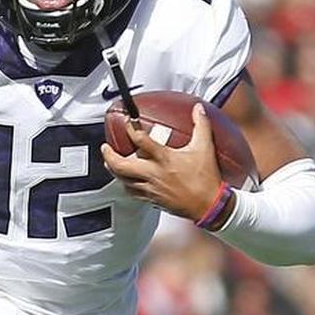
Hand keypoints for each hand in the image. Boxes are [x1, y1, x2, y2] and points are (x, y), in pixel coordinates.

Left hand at [100, 103, 228, 221]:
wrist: (209, 206)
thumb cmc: (206, 179)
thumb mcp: (205, 148)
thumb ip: (201, 125)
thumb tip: (198, 108)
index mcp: (164, 159)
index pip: (141, 141)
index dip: (130, 128)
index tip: (127, 121)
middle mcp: (153, 174)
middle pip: (121, 165)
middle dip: (109, 155)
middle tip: (105, 147)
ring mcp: (150, 188)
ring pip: (123, 180)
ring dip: (113, 170)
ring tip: (109, 162)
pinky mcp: (152, 199)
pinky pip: (132, 192)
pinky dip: (125, 184)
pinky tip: (125, 180)